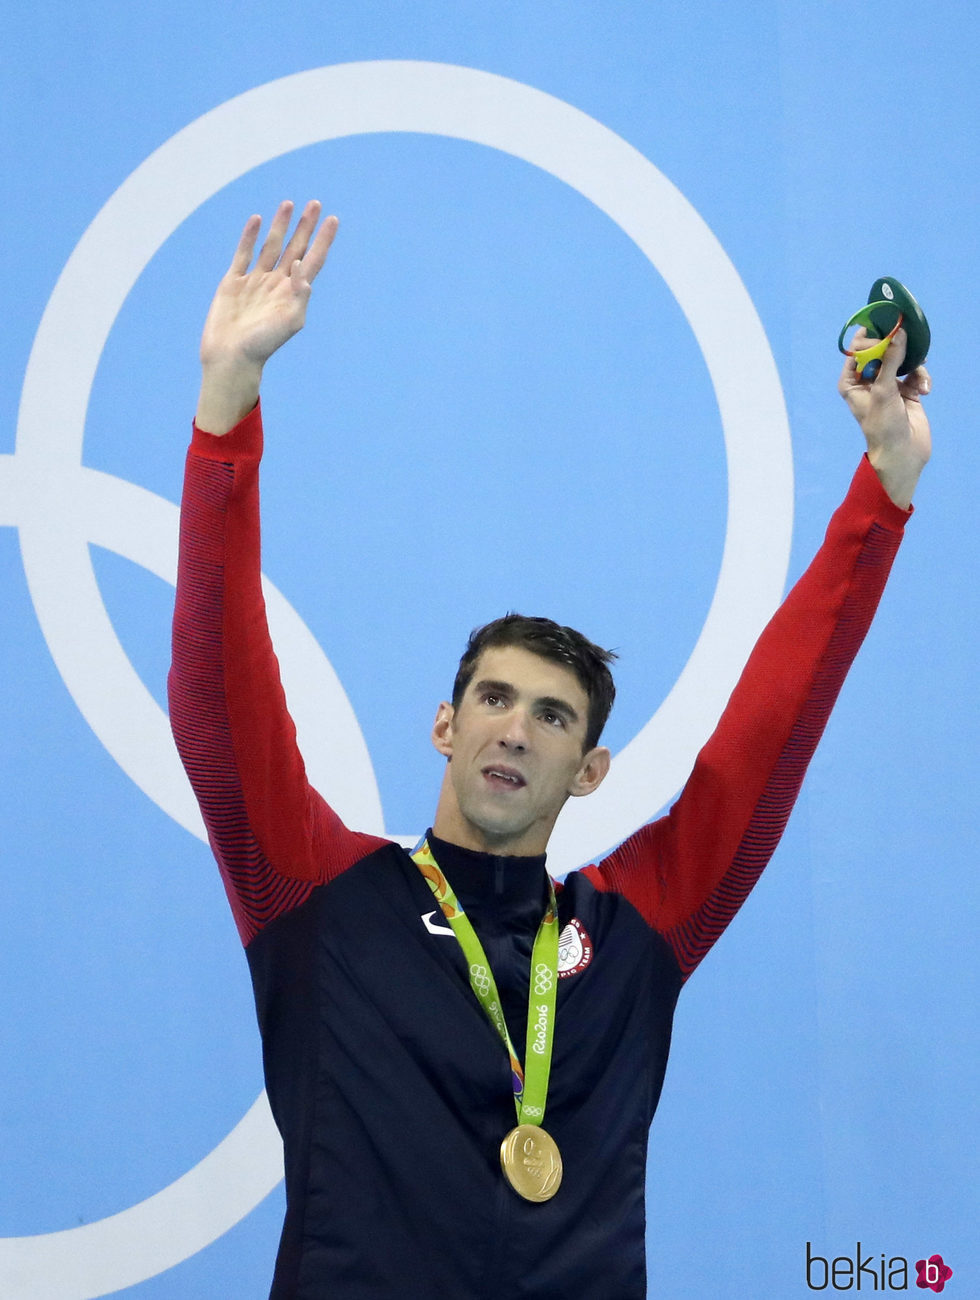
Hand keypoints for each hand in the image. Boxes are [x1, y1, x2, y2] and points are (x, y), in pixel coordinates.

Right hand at [196, 201, 338, 434]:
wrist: (231, 357)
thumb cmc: (263, 344)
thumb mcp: (290, 321)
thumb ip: (300, 294)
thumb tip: (301, 265)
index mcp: (293, 294)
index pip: (313, 260)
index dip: (323, 240)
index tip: (334, 220)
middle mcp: (276, 284)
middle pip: (295, 248)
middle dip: (305, 227)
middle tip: (316, 204)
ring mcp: (255, 282)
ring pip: (271, 246)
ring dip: (280, 225)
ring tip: (289, 204)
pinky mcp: (233, 282)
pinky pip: (243, 254)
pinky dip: (250, 236)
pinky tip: (257, 220)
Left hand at [838, 326, 930, 508]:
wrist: (902, 453)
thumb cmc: (883, 424)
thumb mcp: (884, 389)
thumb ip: (891, 360)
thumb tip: (898, 333)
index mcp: (851, 381)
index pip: (857, 349)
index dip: (871, 337)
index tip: (887, 333)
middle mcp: (867, 381)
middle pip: (881, 350)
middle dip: (896, 348)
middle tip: (907, 344)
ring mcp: (888, 385)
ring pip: (901, 359)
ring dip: (913, 365)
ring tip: (919, 378)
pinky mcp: (906, 391)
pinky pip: (914, 373)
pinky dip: (921, 378)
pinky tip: (925, 391)